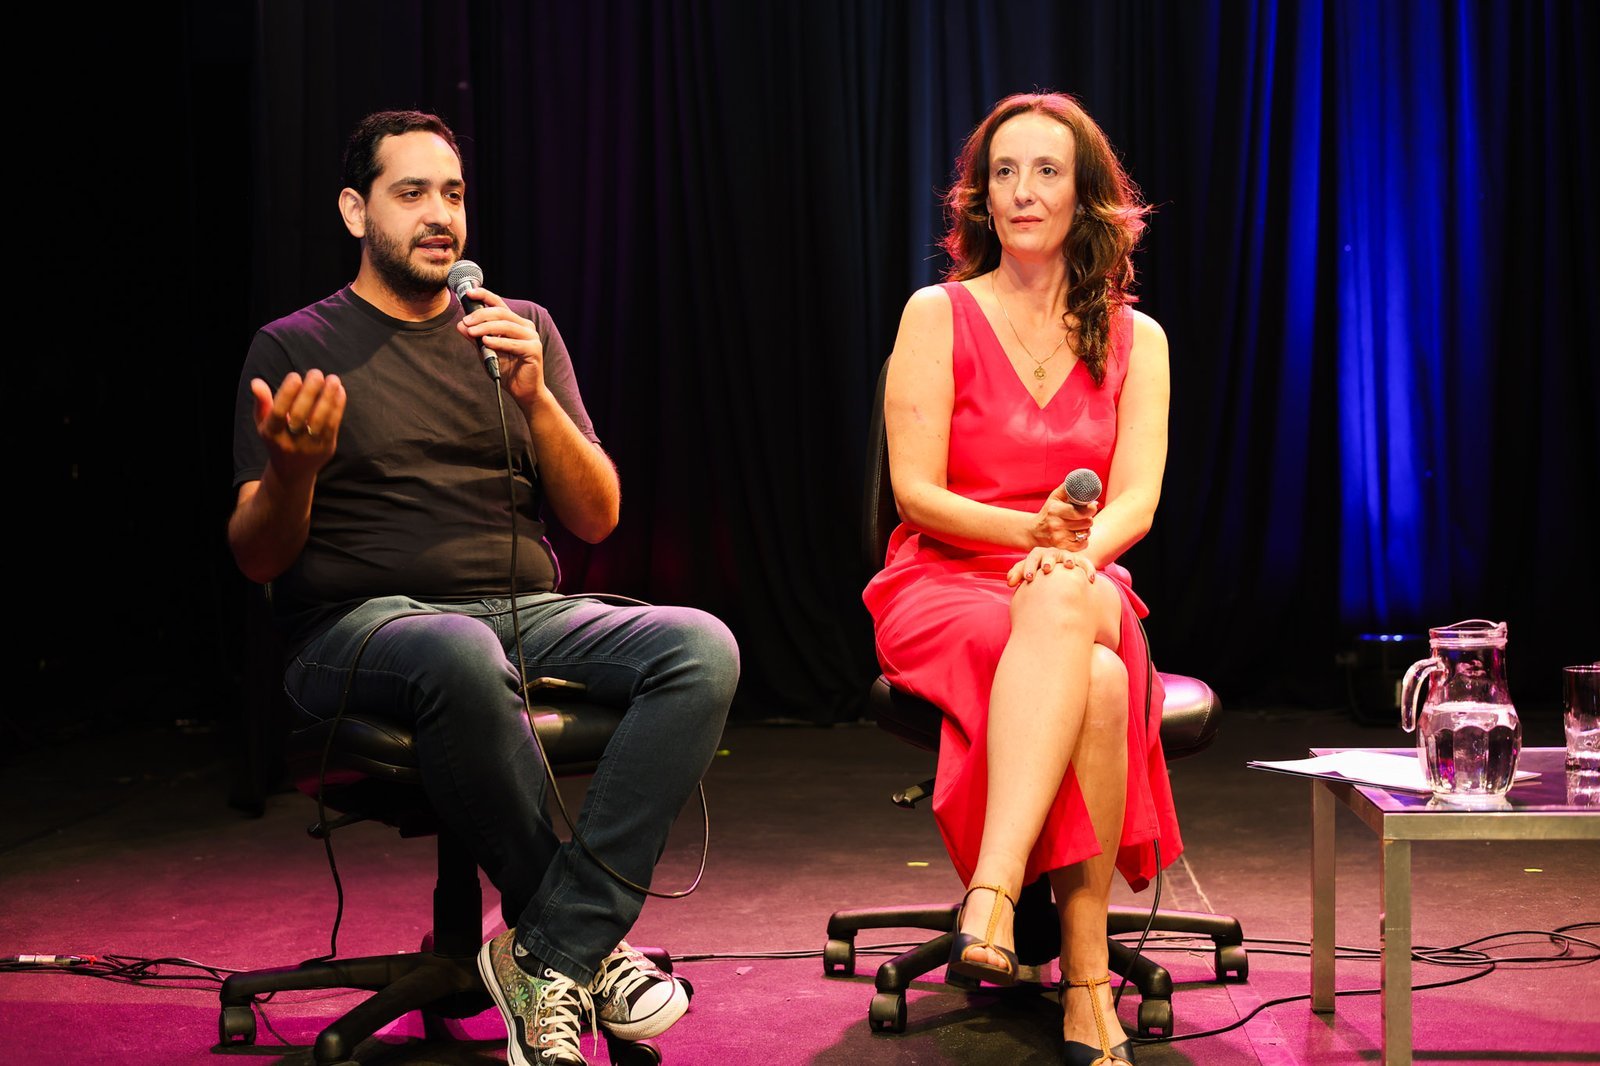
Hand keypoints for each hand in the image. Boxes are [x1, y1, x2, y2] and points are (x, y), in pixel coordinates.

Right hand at [251, 369, 343, 480]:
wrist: (292, 472)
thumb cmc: (278, 438)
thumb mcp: (265, 423)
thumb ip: (262, 403)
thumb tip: (256, 382)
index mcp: (271, 434)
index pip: (278, 412)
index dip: (287, 393)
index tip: (295, 375)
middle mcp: (290, 442)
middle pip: (301, 414)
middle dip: (310, 391)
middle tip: (316, 373)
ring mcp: (309, 447)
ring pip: (320, 419)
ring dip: (328, 396)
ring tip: (333, 378)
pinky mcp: (326, 448)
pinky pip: (333, 425)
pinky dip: (338, 406)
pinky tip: (339, 391)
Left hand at [457, 287, 547, 409]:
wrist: (523, 391)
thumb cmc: (507, 370)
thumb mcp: (486, 351)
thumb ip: (475, 337)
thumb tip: (461, 324)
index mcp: (515, 323)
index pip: (499, 304)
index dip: (484, 295)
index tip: (468, 293)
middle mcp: (525, 327)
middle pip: (501, 313)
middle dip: (481, 315)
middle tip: (466, 322)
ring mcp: (532, 338)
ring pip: (506, 326)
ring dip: (486, 328)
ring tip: (472, 332)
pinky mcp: (534, 350)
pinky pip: (513, 343)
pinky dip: (498, 342)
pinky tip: (486, 342)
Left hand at [1007, 545, 1096, 587]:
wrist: (1059, 564)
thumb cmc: (1040, 569)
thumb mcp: (1029, 569)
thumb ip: (1018, 573)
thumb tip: (1008, 582)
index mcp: (1040, 555)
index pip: (1033, 557)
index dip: (1030, 566)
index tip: (1028, 578)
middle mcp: (1053, 554)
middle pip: (1050, 554)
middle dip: (1048, 561)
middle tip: (1046, 569)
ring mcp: (1067, 556)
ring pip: (1068, 556)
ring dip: (1069, 560)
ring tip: (1069, 566)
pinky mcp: (1080, 562)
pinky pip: (1086, 564)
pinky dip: (1089, 570)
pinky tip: (1091, 579)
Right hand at [1028, 482, 1096, 549]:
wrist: (1034, 531)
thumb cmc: (1048, 512)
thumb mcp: (1055, 497)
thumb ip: (1068, 489)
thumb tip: (1086, 488)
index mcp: (1055, 510)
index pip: (1081, 512)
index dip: (1091, 509)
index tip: (1092, 507)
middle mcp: (1056, 524)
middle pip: (1087, 523)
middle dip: (1088, 519)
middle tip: (1084, 517)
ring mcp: (1059, 537)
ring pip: (1086, 534)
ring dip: (1086, 530)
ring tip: (1080, 526)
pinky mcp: (1061, 547)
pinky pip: (1082, 545)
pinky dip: (1083, 541)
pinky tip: (1078, 536)